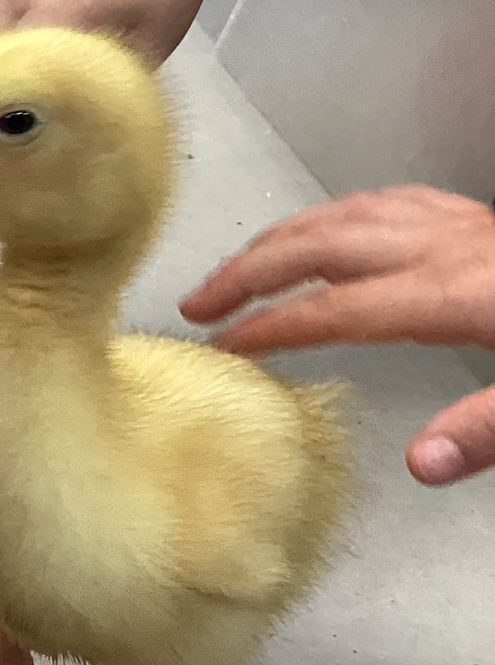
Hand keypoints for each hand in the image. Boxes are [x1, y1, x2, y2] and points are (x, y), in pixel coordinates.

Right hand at [180, 186, 494, 485]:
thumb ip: (483, 430)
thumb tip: (423, 462)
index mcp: (453, 293)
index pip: (333, 309)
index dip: (268, 326)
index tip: (222, 347)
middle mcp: (444, 248)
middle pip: (320, 247)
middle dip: (246, 273)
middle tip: (198, 302)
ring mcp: (458, 226)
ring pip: (345, 214)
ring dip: (282, 238)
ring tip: (242, 264)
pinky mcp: (473, 218)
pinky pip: (386, 201)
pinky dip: (336, 214)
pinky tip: (326, 226)